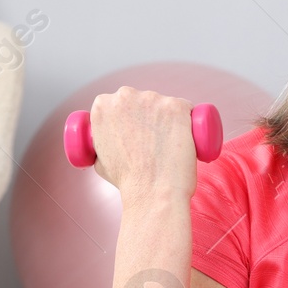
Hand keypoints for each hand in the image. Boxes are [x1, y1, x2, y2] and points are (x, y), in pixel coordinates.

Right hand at [88, 86, 198, 203]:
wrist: (152, 192)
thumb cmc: (128, 181)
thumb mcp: (99, 158)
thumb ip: (102, 142)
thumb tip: (111, 141)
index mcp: (103, 106)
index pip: (119, 102)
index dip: (129, 116)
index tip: (136, 129)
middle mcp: (125, 96)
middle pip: (142, 100)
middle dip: (148, 115)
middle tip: (153, 140)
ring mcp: (153, 100)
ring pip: (164, 105)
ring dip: (168, 119)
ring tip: (169, 145)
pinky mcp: (177, 106)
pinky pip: (186, 108)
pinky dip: (188, 120)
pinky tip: (185, 137)